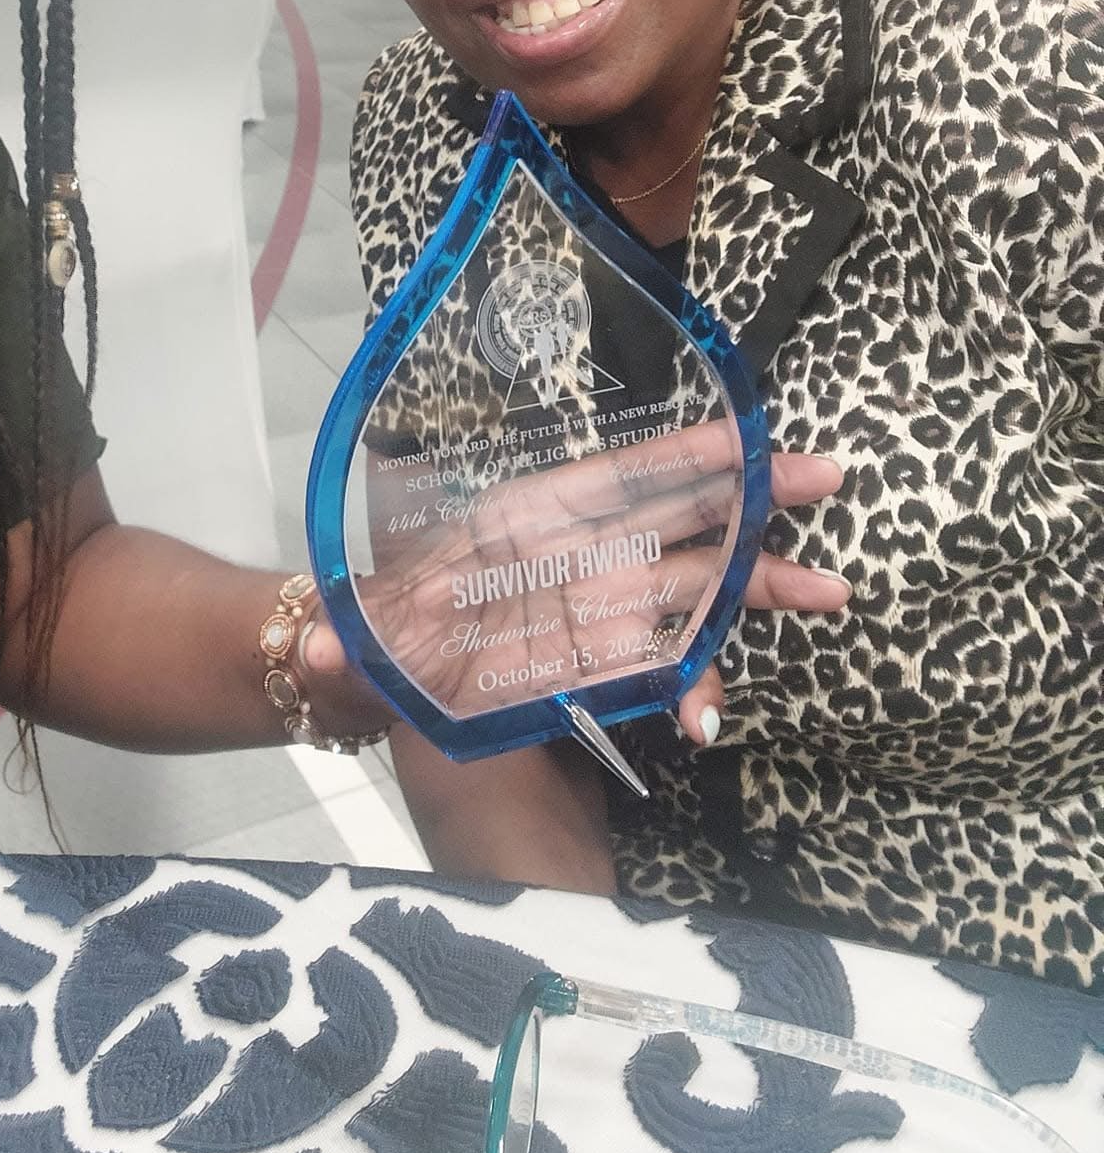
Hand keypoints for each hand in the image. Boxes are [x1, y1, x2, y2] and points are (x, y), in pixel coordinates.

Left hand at [307, 424, 847, 752]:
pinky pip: (664, 662)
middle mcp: (570, 556)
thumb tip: (320, 649)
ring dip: (757, 583)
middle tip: (828, 479)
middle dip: (750, 500)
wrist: (374, 677)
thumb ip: (344, 649)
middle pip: (672, 518)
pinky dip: (696, 680)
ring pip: (688, 585)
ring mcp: (595, 609)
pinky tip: (712, 713)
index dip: (682, 456)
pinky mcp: (602, 665)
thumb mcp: (356, 641)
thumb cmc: (370, 637)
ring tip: (832, 592)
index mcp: (518, 526)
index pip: (611, 479)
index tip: (750, 438)